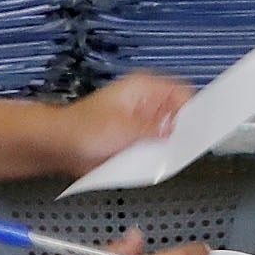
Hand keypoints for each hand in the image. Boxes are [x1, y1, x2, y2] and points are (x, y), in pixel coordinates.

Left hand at [58, 72, 191, 172]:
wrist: (60, 147)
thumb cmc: (82, 128)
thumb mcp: (124, 127)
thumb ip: (154, 130)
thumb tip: (178, 133)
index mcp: (145, 89)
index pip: (183, 94)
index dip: (191, 112)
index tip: (194, 132)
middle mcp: (146, 104)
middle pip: (179, 116)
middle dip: (181, 133)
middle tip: (180, 149)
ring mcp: (142, 123)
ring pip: (169, 135)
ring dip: (167, 148)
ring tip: (163, 158)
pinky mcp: (136, 141)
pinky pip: (156, 148)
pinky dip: (157, 157)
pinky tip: (153, 165)